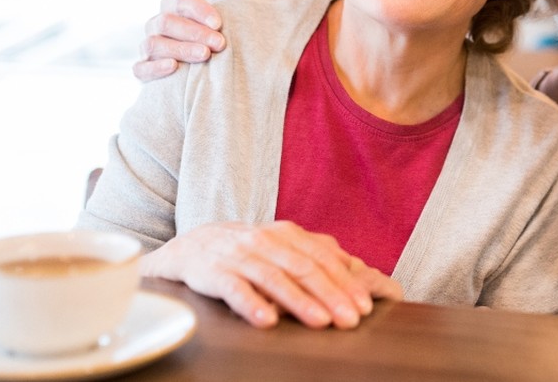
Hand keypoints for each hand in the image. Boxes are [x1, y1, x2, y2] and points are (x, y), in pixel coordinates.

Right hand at [133, 0, 241, 81]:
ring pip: (154, 44)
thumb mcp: (216, 17)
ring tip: (204, 55)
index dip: (199, 10)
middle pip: (167, 22)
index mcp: (172, 7)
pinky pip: (140, 68)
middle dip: (195, 32)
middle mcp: (155, 24)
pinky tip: (173, 67)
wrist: (195, 70)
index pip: (181, 1)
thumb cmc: (207, 36)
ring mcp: (146, 47)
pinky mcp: (141, 70)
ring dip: (180, 49)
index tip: (219, 23)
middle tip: (219, 43)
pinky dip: (155, 67)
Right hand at [139, 221, 402, 328]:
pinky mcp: (213, 272)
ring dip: (299, 302)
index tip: (366, 307)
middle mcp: (265, 240)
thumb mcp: (285, 247)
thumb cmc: (248, 252)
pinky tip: (267, 321)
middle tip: (350, 320)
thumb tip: (367, 273)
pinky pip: (234, 289)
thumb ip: (322, 256)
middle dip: (330, 295)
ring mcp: (238, 255)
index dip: (346, 282)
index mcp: (287, 234)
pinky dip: (252, 304)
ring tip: (320, 323)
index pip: (323, 259)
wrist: (191, 247)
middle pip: (304, 268)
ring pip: (274, 278)